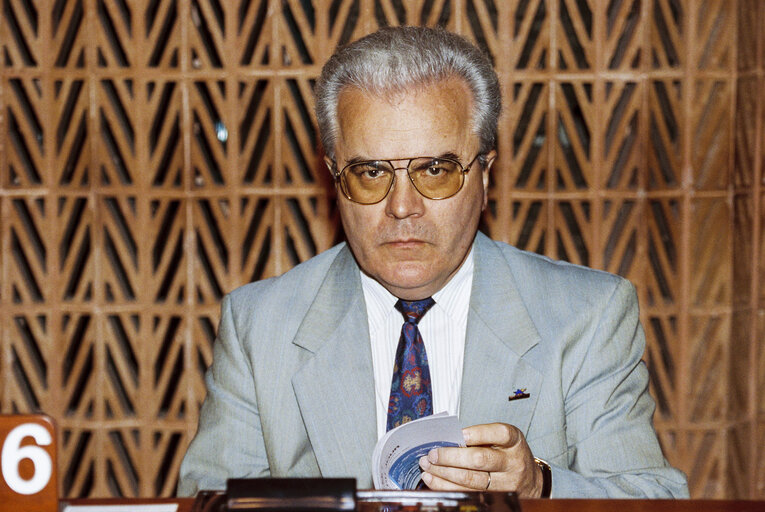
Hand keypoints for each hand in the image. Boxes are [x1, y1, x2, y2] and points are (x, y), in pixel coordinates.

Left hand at [418, 422, 542, 496]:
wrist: (530, 482)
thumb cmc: (508, 454)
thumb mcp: (502, 440)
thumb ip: (480, 437)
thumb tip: (446, 439)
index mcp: (514, 441)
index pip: (499, 433)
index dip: (477, 433)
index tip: (457, 434)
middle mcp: (512, 462)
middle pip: (480, 459)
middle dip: (451, 457)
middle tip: (433, 454)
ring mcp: (506, 483)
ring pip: (471, 480)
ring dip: (444, 473)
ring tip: (427, 466)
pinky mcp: (496, 497)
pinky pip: (467, 493)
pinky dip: (446, 486)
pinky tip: (433, 479)